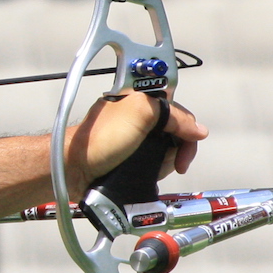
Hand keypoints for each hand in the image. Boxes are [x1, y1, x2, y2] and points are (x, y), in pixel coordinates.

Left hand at [67, 91, 207, 189]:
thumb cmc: (97, 140)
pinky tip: (146, 174)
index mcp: (139, 99)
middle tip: (173, 162)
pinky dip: (156, 170)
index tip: (188, 144)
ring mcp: (135, 138)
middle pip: (175, 132)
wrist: (74, 169)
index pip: (178, 111)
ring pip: (166, 149)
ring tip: (152, 168)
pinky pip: (155, 163)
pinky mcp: (130, 156)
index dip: (187, 129)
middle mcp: (138, 116)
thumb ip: (172, 115)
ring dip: (165, 162)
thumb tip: (197, 129)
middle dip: (176, 148)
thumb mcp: (140, 114)